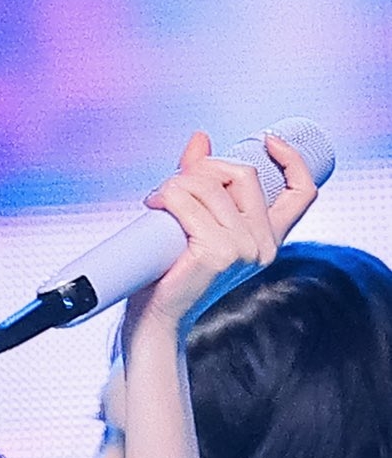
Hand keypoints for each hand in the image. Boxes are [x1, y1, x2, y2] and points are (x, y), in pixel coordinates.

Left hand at [123, 130, 316, 337]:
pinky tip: (155, 204)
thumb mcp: (197, 222)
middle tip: (174, 185)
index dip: (292, 159)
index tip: (269, 140)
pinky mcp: (217, 252)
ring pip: (209, 186)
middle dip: (205, 168)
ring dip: (176, 184)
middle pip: (243, 175)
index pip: (302, 192)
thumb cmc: (174, 273)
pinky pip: (187, 202)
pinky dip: (167, 195)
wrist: (158, 318)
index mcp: (268, 238)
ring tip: (158, 200)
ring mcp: (243, 249)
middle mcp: (263, 244)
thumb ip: (201, 182)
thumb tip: (200, 138)